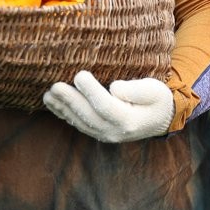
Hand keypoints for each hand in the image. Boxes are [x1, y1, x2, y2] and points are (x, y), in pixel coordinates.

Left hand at [43, 71, 173, 142]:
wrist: (160, 120)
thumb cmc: (158, 100)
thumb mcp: (155, 91)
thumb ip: (136, 90)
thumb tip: (114, 88)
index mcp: (129, 120)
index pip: (105, 105)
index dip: (90, 91)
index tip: (79, 74)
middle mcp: (114, 131)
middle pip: (87, 115)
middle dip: (69, 100)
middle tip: (54, 86)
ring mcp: (105, 134)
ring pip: (80, 122)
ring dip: (62, 108)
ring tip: (48, 94)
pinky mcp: (99, 132)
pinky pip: (79, 125)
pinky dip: (65, 115)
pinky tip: (54, 105)